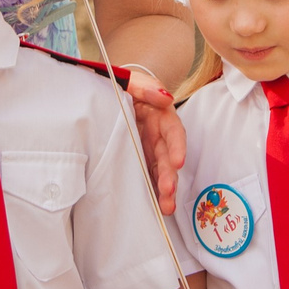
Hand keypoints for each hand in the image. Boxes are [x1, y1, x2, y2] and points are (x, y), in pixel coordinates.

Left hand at [123, 67, 184, 213]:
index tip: (178, 162)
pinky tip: (154, 206)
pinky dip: (152, 191)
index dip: (178, 147)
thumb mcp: (134, 81)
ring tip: (166, 208)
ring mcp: (150, 149)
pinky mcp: (140, 159)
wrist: (109, 92)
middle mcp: (159, 135)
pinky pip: (148, 176)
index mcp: (161, 115)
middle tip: (168, 192)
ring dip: (165, 189)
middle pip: (168, 157)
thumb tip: (165, 98)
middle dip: (170, 175)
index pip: (174, 131)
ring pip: (161, 171)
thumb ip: (146, 87)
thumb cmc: (125, 85)